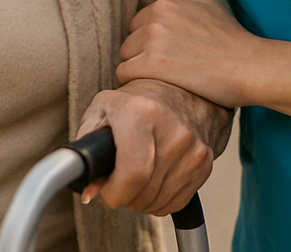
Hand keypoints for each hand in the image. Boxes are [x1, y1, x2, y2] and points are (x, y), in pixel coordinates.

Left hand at [74, 79, 227, 215]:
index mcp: (143, 113)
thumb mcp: (102, 108)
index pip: (131, 175)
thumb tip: (88, 189)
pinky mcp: (204, 162)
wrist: (180, 88)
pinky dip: (159, 199)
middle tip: (117, 180)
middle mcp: (174, 130)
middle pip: (142, 193)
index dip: (112, 192)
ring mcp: (193, 148)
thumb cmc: (136, 100)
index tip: (105, 189)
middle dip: (123, 196)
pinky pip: (176, 201)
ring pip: (158, 202)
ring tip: (134, 175)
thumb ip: (86, 146)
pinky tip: (152, 178)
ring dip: (140, 199)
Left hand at [117, 0, 262, 108]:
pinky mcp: (153, 63)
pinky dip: (134, 82)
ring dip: (139, 69)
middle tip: (170, 68)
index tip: (169, 53)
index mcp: (165, 3)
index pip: (137, 22)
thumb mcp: (201, 0)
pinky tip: (155, 86)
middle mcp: (157, 15)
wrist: (249, 66)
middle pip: (129, 39)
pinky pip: (124, 73)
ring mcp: (154, 38)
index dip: (150, 40)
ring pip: (125, 57)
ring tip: (165, 78)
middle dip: (142, 54)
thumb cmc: (228, 37)